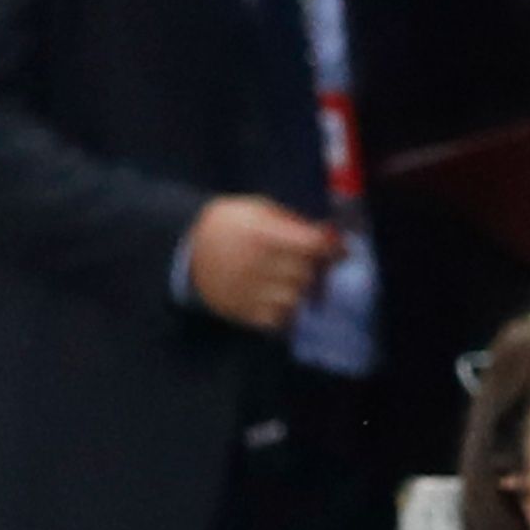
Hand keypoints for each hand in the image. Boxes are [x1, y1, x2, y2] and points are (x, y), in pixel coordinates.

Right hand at [185, 196, 343, 332]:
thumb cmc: (232, 225)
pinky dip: (286, 310)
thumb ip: (296, 223)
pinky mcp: (243, 313)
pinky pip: (281, 319)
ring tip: (289, 278)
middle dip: (316, 268)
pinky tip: (277, 295)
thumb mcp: (259, 210)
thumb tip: (334, 236)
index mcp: (260, 234)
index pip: (312, 246)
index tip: (341, 250)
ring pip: (298, 298)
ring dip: (300, 289)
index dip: (332, 248)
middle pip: (308, 273)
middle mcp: (255, 264)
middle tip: (313, 263)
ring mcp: (248, 291)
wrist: (188, 250)